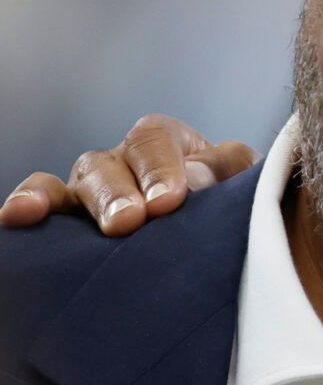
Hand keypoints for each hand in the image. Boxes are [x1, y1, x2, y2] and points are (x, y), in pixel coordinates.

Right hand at [0, 114, 258, 235]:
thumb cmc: (231, 206)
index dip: (160, 168)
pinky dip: (28, 204)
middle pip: (109, 163)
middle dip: (118, 192)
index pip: (155, 140)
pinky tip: (15, 216)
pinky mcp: (69, 221)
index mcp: (166, 143)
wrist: (215, 243)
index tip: (169, 202)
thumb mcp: (239, 183)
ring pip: (75, 182)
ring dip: (71, 199)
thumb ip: (229, 174)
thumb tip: (200, 182)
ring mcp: (92, 190)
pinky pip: (43, 204)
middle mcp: (122, 161)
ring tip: (61, 219)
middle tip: (128, 222)